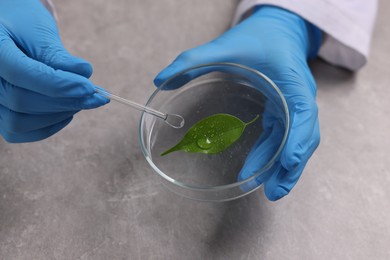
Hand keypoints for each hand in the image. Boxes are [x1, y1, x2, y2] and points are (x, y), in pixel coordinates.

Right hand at [0, 0, 107, 142]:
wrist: (6, 30)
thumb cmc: (21, 26)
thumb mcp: (38, 31)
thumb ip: (58, 55)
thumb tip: (85, 73)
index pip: (22, 74)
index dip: (59, 84)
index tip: (90, 87)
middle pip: (22, 101)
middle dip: (66, 101)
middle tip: (95, 96)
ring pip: (20, 122)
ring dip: (58, 114)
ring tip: (82, 100)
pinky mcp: (0, 114)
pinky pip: (19, 131)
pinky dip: (48, 126)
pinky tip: (68, 112)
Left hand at [154, 6, 321, 200]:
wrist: (279, 28)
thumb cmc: (258, 36)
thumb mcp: (226, 45)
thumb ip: (193, 60)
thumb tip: (160, 80)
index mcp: (293, 81)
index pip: (302, 113)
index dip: (297, 139)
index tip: (288, 162)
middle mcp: (300, 97)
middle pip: (303, 136)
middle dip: (291, 165)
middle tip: (272, 192)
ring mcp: (295, 105)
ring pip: (296, 141)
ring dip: (284, 167)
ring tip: (269, 191)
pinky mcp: (287, 110)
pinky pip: (284, 136)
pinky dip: (275, 155)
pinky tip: (261, 169)